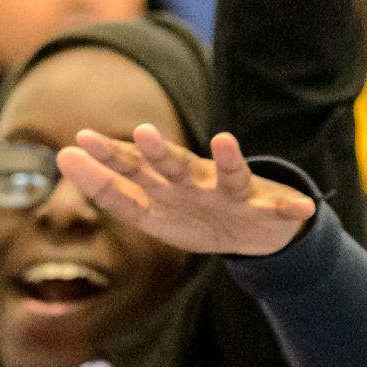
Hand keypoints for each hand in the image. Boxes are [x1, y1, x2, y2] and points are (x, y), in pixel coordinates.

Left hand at [56, 125, 315, 257]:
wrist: (248, 232)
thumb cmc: (194, 216)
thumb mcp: (149, 210)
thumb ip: (110, 188)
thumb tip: (64, 156)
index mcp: (166, 185)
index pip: (132, 171)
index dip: (108, 160)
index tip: (77, 142)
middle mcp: (198, 181)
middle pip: (174, 165)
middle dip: (160, 152)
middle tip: (142, 133)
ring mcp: (233, 192)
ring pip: (229, 174)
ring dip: (227, 159)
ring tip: (223, 141)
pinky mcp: (266, 206)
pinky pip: (279, 208)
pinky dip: (291, 207)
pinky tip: (301, 207)